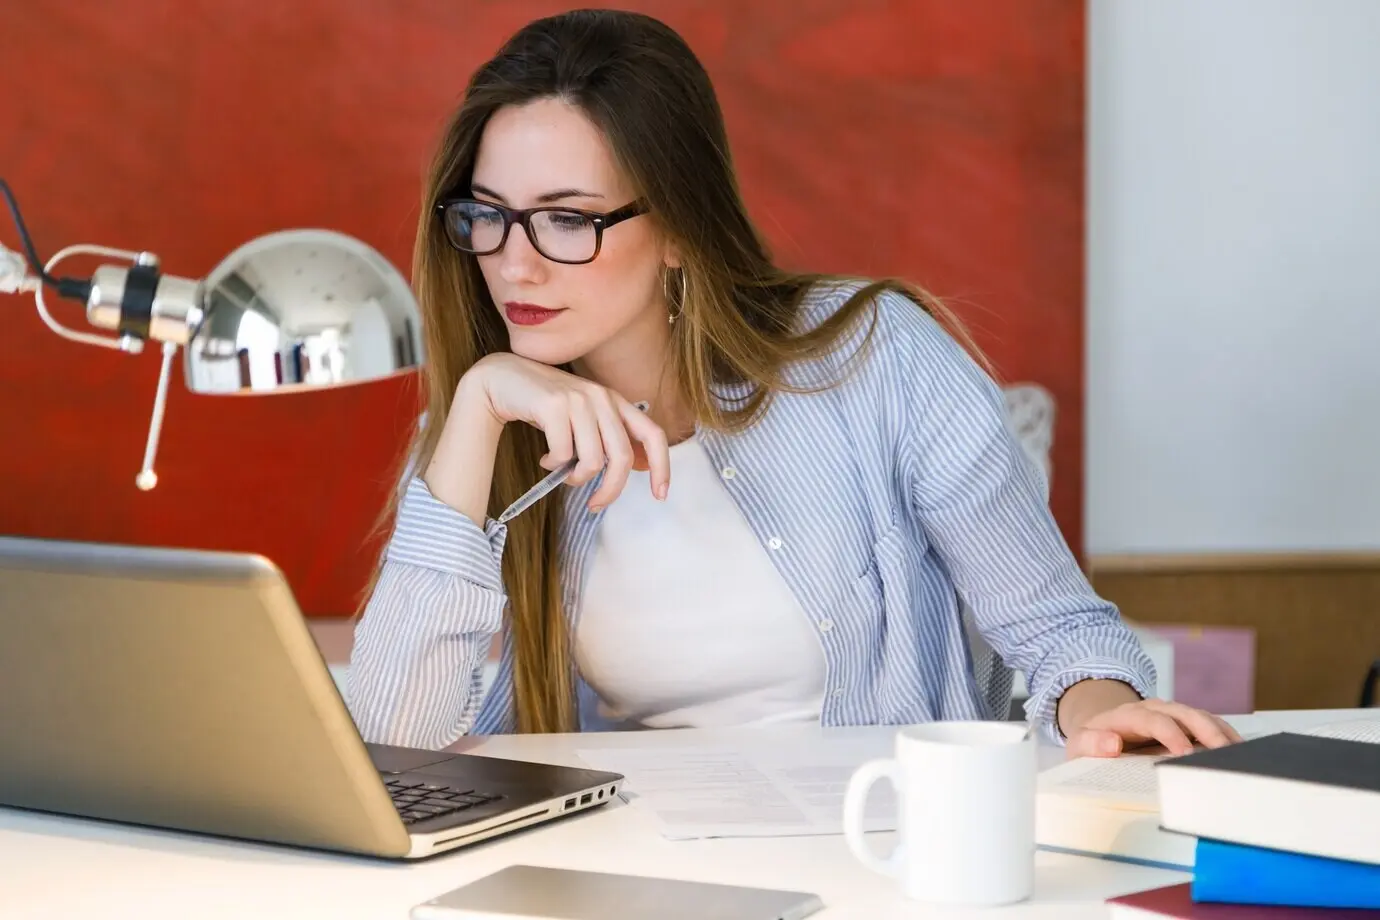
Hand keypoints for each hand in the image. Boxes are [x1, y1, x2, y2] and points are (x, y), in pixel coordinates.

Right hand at [464, 353, 670, 509]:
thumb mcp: (583, 419)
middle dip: (610, 489)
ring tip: (562, 472)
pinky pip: (563, 455)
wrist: (502, 380)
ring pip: (592, 461)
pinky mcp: (555, 405)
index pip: (653, 434)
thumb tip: (635, 468)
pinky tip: (545, 458)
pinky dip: (554, 466)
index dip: (662, 466)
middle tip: (595, 504)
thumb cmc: (545, 407)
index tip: (660, 495)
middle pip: (622, 458)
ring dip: (576, 478)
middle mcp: (602, 397)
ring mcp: (579, 399)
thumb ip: (607, 437)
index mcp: (615, 400)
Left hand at [1065, 697, 1242, 758]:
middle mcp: (1155, 710)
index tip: (1185, 754)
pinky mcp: (1186, 726)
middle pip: (1185, 714)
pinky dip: (1226, 736)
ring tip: (1241, 754)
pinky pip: (1210, 726)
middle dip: (1207, 732)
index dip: (1171, 735)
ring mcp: (1173, 715)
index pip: (1153, 720)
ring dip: (1222, 734)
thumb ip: (1090, 744)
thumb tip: (1111, 743)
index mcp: (1128, 715)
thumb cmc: (1093, 743)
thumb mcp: (1080, 744)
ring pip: (1202, 718)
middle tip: (1224, 754)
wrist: (1100, 732)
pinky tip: (1241, 752)